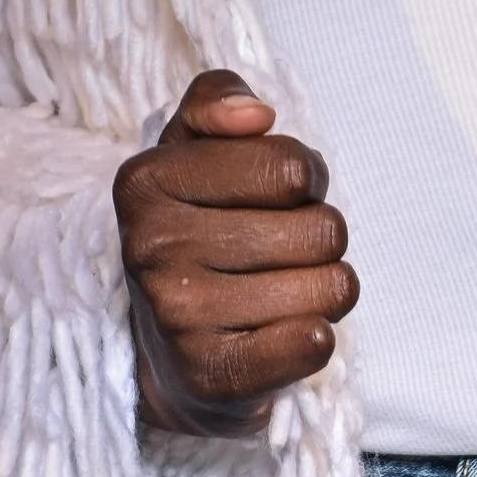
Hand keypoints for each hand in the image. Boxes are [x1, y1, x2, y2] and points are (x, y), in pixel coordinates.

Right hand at [113, 71, 358, 438]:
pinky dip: (316, 339)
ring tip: (280, 297)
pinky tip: (286, 336)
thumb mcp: (192, 152)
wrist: (168, 356)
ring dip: (323, 292)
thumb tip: (256, 115)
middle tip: (280, 258)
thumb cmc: (197, 236)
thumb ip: (216, 101)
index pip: (292, 167)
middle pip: (322, 228)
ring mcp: (178, 314)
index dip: (307, 183)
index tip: (280, 199)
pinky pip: (311, 344)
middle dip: (319, 241)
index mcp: (145, 179)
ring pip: (331, 286)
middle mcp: (153, 245)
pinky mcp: (211, 374)